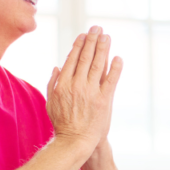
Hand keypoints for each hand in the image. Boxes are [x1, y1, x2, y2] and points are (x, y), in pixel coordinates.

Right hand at [46, 26, 122, 150]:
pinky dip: (115, 68)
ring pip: (97, 65)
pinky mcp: (104, 99)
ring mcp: (91, 92)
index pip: (72, 59)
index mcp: (63, 84)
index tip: (84, 35)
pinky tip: (118, 57)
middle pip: (85, 58)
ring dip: (103, 49)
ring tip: (106, 36)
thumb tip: (57, 66)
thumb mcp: (51, 102)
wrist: (75, 141)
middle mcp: (76, 85)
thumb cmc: (62, 123)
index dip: (79, 45)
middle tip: (97, 28)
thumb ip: (52, 83)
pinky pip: (111, 80)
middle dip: (92, 41)